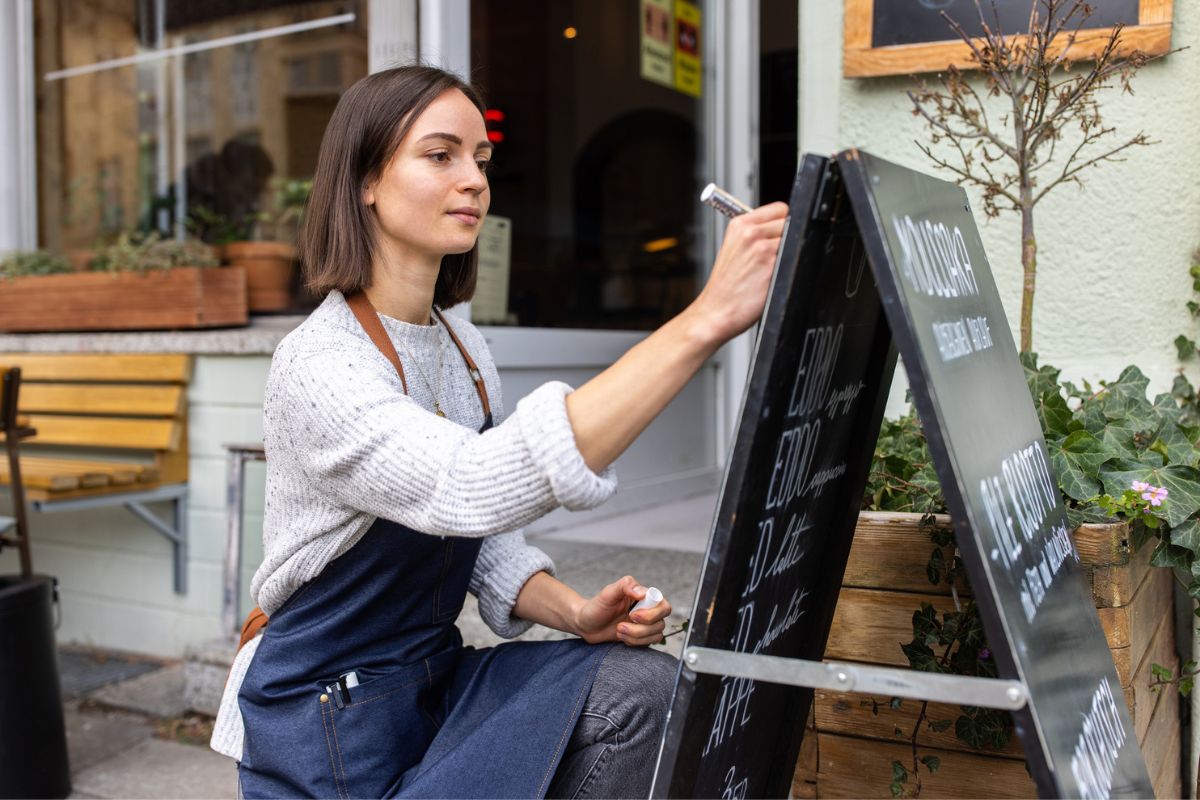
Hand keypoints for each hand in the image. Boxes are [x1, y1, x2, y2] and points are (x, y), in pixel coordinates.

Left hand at [574, 575, 672, 646]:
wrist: (586, 624)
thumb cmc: (597, 606)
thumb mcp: (608, 592)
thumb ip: (625, 585)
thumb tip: (642, 593)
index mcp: (644, 597)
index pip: (663, 605)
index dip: (652, 614)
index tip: (631, 615)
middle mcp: (648, 610)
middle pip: (661, 622)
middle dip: (642, 628)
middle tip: (620, 625)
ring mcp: (646, 624)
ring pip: (656, 635)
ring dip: (635, 636)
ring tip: (618, 630)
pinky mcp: (641, 636)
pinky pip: (648, 643)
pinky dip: (634, 642)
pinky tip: (621, 636)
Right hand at [687, 201, 788, 345]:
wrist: (716, 312)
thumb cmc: (726, 287)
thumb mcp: (734, 248)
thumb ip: (755, 233)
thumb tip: (782, 227)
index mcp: (739, 224)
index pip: (779, 208)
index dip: (782, 222)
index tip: (778, 236)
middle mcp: (750, 232)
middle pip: (790, 221)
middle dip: (787, 237)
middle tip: (773, 258)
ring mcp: (762, 247)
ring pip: (795, 239)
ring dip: (790, 253)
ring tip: (771, 269)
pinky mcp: (773, 265)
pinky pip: (796, 257)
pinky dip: (791, 267)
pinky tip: (773, 278)